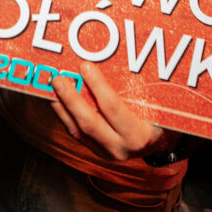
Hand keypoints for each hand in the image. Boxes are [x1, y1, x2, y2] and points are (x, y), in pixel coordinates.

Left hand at [51, 62, 179, 161]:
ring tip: (51, 88)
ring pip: (78, 130)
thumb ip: (139, 89)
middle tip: (58, 78)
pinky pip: (76, 133)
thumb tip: (114, 58)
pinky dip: (64, 116)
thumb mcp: (157, 105)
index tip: (85, 67)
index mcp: (139, 135)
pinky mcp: (96, 151)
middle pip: (89, 122)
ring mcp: (106, 152)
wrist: (161, 146)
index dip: (98, 87)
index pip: (113, 108)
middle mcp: (121, 148)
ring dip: (62, 107)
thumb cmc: (160, 118)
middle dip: (71, 99)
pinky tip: (56, 100)